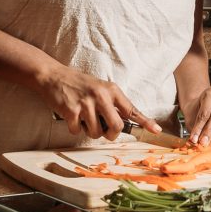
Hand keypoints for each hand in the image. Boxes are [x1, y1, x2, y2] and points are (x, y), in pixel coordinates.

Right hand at [39, 66, 161, 140]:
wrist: (54, 76)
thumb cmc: (80, 84)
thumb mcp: (101, 88)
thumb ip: (113, 103)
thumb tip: (125, 122)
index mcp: (112, 90)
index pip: (132, 109)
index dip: (145, 121)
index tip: (156, 129)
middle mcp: (101, 96)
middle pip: (116, 126)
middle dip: (111, 135)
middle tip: (105, 132)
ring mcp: (86, 104)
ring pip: (96, 132)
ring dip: (90, 132)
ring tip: (85, 120)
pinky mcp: (71, 111)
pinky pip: (77, 131)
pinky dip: (75, 129)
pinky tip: (72, 118)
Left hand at [184, 86, 210, 145]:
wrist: (202, 105)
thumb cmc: (197, 109)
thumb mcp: (192, 115)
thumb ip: (194, 126)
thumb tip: (196, 140)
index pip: (207, 109)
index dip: (200, 125)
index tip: (194, 137)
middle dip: (209, 130)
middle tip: (202, 141)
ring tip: (205, 142)